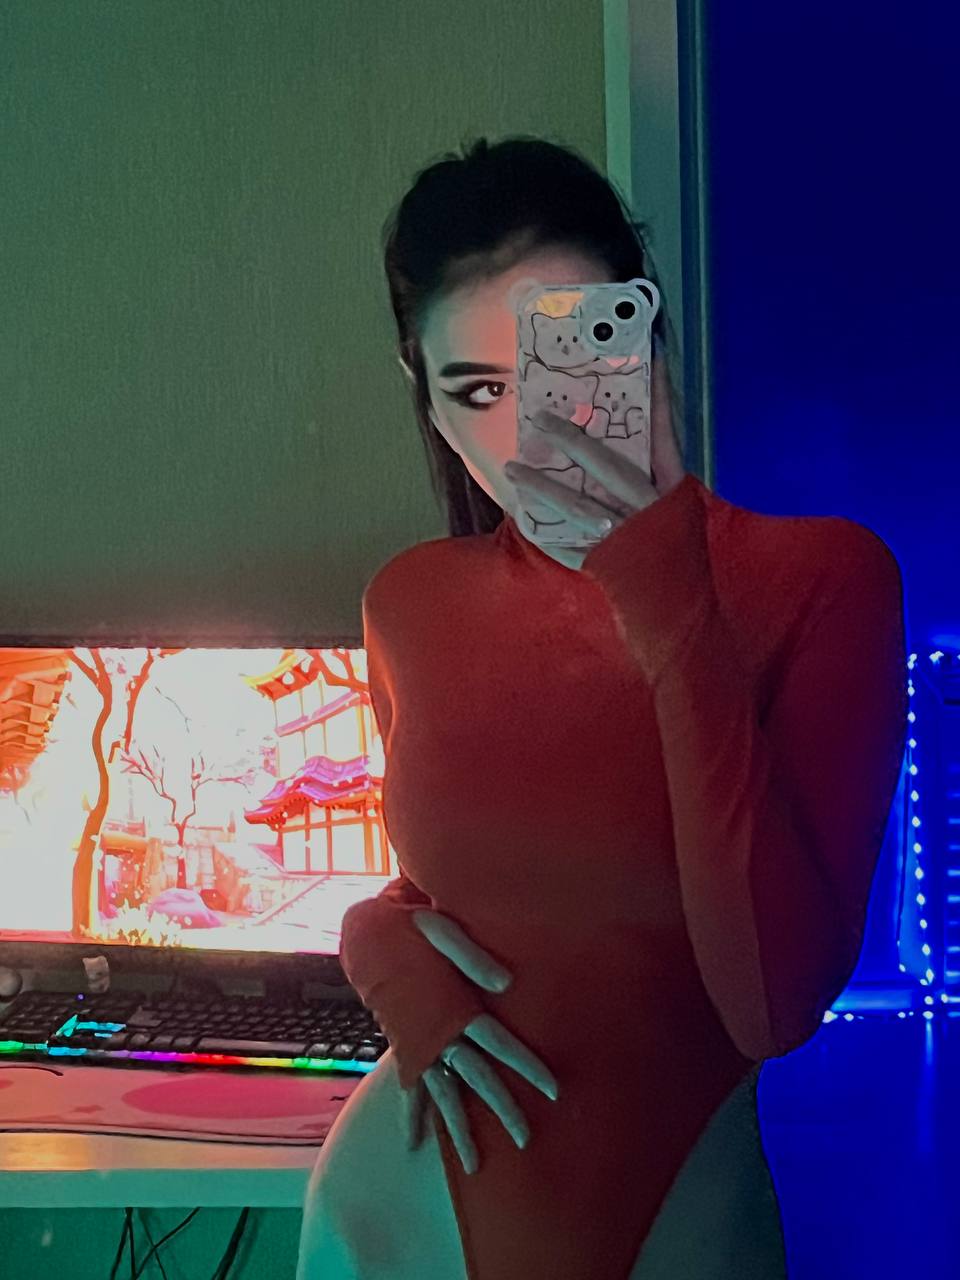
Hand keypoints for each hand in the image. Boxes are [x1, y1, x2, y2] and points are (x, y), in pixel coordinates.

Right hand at [404, 908, 558, 1174]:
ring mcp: (416, 1042)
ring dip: (458, 1129)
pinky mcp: (402, 1043)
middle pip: (475, 1077)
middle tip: (526, 1140)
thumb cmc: (403, 922)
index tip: (553, 1090)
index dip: (525, 1064)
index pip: (497, 1040)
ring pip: (443, 1092)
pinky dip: (412, 1115)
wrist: (359, 930)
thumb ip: (469, 952)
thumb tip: (506, 983)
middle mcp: (435, 1032)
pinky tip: (414, 1145)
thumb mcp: (434, 925)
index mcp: (451, 1004)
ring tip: (473, 1167)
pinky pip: (409, 1086)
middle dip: (501, 1108)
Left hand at [503, 349, 685, 547]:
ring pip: (575, 504)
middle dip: (571, 438)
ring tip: (512, 468)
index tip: (647, 360)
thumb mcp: (678, 511)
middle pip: (606, 464)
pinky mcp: (603, 562)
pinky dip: (543, 532)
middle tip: (540, 418)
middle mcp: (648, 510)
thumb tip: (627, 437)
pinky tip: (520, 517)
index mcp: (672, 492)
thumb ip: (656, 476)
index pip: (665, 436)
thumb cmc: (677, 554)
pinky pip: (566, 544)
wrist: (679, 610)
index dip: (658, 398)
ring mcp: (624, 537)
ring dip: (540, 484)